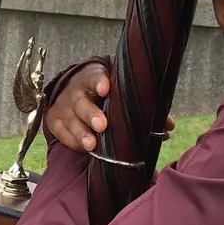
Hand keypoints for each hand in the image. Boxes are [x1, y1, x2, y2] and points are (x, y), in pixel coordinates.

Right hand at [46, 64, 176, 153]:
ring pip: (70, 120)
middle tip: (103, 125)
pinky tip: (85, 148)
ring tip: (92, 144)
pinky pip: (63, 134)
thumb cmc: (103, 91)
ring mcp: (63, 106)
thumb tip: (168, 126)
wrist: (72, 89)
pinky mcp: (55, 120)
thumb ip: (140, 103)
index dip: (99, 81)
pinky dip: (73, 142)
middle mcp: (75, 90)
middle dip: (91, 114)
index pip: (94, 75)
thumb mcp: (118, 88)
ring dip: (81, 133)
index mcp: (92, 76)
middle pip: (81, 102)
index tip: (106, 87)